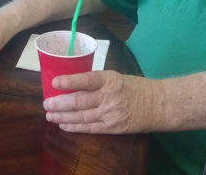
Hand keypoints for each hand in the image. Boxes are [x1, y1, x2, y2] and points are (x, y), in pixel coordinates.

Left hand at [43, 71, 161, 133]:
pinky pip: (90, 128)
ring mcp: (110, 113)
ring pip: (81, 116)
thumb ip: (97, 81)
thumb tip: (72, 84)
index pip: (86, 79)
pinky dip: (75, 127)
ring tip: (50, 116)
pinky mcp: (113, 127)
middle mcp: (108, 96)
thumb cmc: (136, 88)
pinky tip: (64, 125)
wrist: (159, 104)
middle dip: (59, 103)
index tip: (54, 82)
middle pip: (79, 100)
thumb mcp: (117, 77)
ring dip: (63, 117)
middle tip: (46, 104)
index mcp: (109, 79)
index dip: (69, 81)